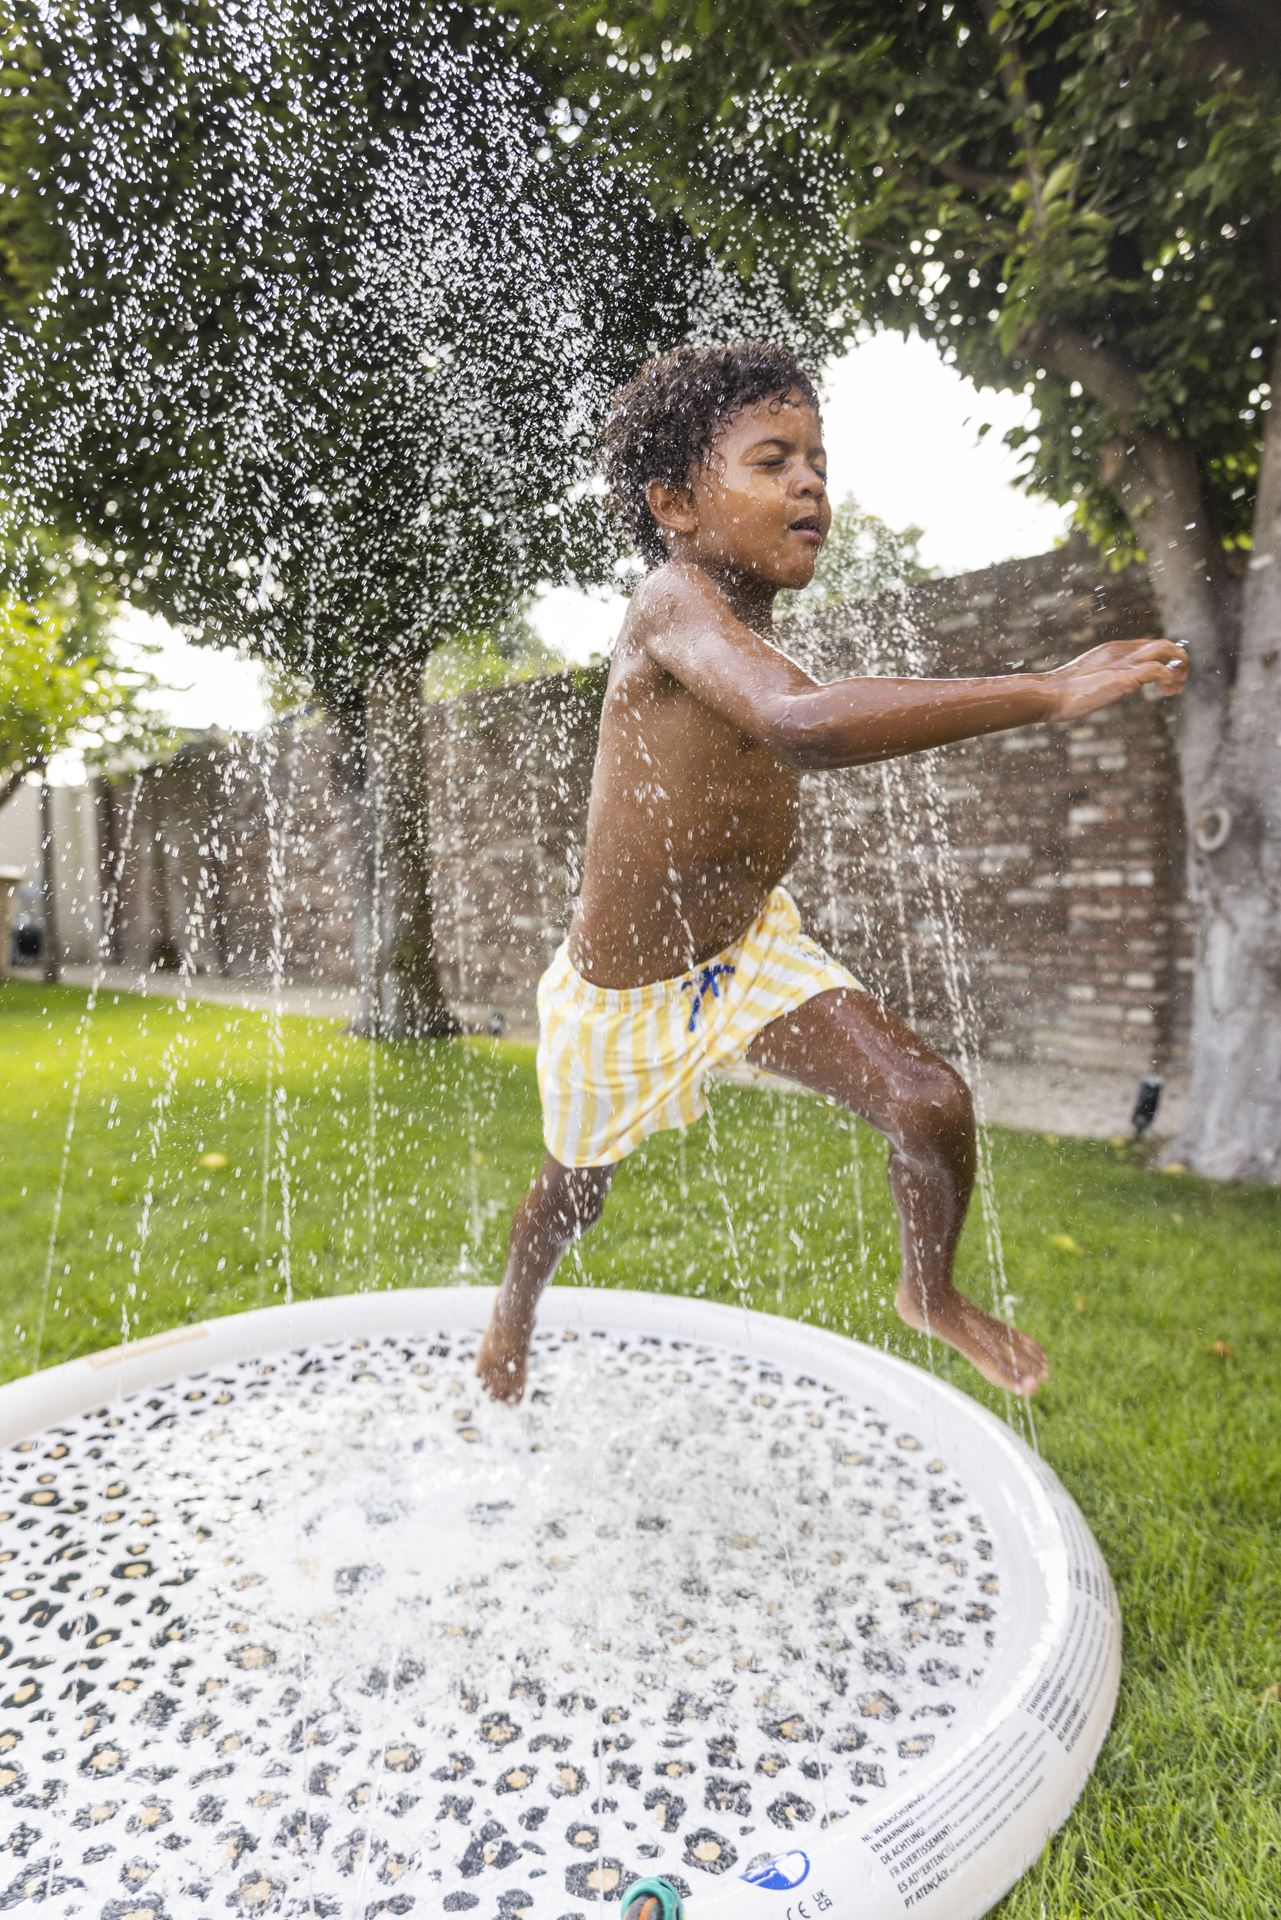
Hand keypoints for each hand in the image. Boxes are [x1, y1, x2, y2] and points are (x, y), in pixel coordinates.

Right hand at [1040, 637, 1188, 721]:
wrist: (1051, 694)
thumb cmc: (1062, 694)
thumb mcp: (1087, 683)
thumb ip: (1100, 681)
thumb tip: (1099, 689)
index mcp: (1112, 650)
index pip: (1148, 646)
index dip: (1162, 660)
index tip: (1166, 681)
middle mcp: (1122, 650)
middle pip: (1162, 643)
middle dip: (1177, 660)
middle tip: (1179, 682)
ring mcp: (1124, 660)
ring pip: (1167, 647)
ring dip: (1180, 664)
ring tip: (1179, 684)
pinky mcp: (1127, 674)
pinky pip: (1159, 669)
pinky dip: (1169, 679)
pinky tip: (1167, 692)